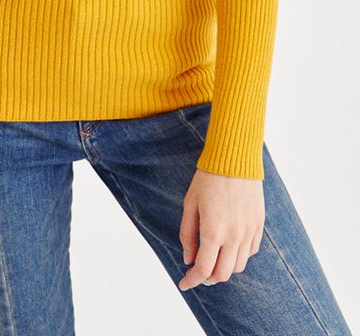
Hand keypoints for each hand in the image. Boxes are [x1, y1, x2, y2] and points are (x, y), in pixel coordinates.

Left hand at [178, 168, 264, 290]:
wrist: (235, 159)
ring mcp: (249, 232)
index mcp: (213, 232)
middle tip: (197, 272)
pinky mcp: (259, 225)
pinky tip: (229, 247)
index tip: (183, 283)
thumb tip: (188, 258)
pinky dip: (239, 256)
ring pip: (238, 267)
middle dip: (208, 278)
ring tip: (213, 259)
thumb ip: (187, 234)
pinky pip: (250, 251)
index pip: (203, 269)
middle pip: (223, 274)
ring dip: (224, 269)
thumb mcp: (190, 204)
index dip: (192, 281)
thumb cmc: (208, 178)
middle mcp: (234, 236)